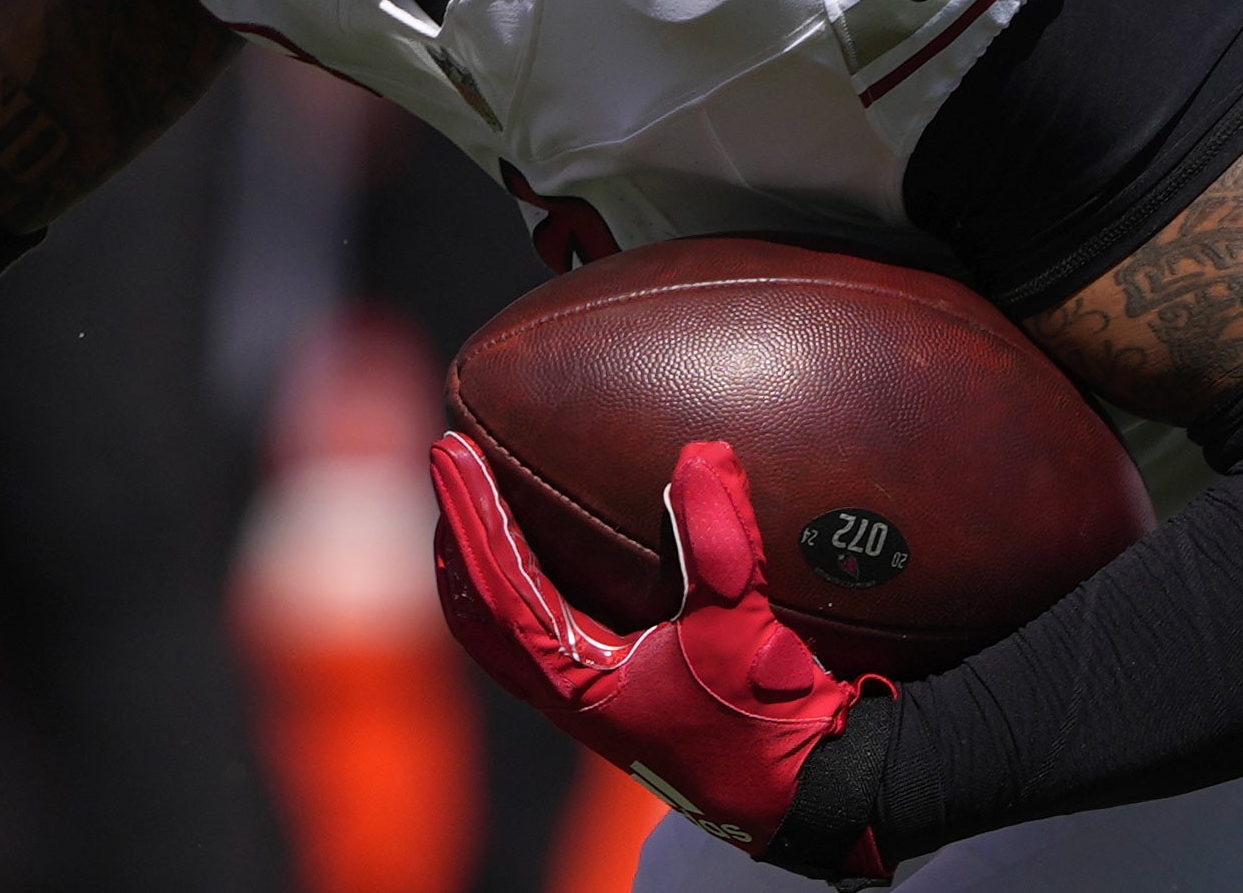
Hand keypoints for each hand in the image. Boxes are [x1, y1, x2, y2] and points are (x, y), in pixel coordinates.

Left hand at [429, 432, 882, 872]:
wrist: (795, 792)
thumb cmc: (758, 718)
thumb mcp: (740, 622)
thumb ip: (719, 539)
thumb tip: (702, 453)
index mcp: (574, 681)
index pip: (501, 585)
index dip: (473, 513)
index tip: (450, 450)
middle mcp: (565, 695)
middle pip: (479, 611)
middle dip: (458, 540)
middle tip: (447, 469)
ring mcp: (583, 703)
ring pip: (501, 632)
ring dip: (480, 570)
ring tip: (473, 512)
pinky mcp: (608, 702)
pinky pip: (533, 643)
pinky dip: (515, 596)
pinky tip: (541, 566)